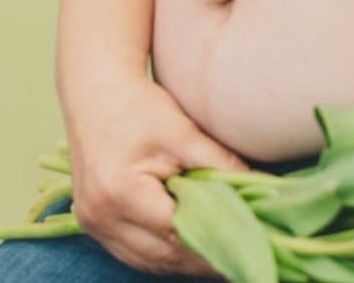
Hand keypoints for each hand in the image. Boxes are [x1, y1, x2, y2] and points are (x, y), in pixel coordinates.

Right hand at [64, 73, 252, 274]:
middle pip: (163, 255)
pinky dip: (162, 254)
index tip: (247, 245)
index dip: (214, 241)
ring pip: (148, 262)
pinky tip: (188, 247)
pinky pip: (133, 254)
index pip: (178, 232)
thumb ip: (219, 163)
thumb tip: (261, 188)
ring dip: (183, 262)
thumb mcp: (181, 130)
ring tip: (221, 256)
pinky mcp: (92, 224)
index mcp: (121, 193)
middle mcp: (101, 217)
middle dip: (203, 259)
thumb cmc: (137, 104)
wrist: (94, 90)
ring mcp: (92, 225)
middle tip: (241, 255)